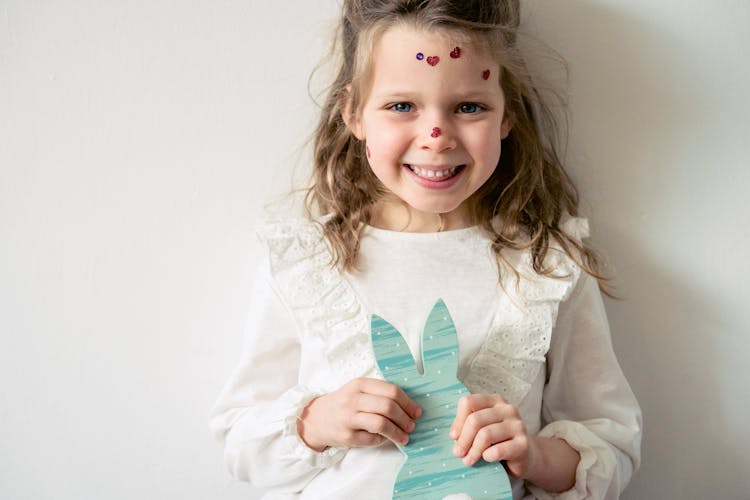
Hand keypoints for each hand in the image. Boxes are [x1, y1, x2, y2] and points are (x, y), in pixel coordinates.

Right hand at [297, 378, 421, 451]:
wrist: (315, 418)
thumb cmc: (343, 403)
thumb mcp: (357, 390)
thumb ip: (379, 394)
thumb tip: (408, 407)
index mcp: (360, 384)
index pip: (391, 390)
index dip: (408, 402)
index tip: (416, 411)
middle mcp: (353, 399)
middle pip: (388, 407)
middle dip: (405, 418)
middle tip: (412, 425)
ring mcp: (349, 418)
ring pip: (381, 424)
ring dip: (398, 432)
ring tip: (404, 437)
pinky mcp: (346, 436)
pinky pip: (372, 439)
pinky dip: (382, 440)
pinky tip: (384, 439)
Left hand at [449, 394, 537, 477]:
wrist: (526, 457)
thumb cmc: (499, 441)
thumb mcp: (482, 428)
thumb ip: (468, 425)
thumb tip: (454, 436)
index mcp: (494, 400)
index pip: (468, 402)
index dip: (457, 421)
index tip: (453, 437)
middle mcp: (507, 409)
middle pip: (475, 420)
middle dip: (463, 439)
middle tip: (458, 453)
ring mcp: (517, 425)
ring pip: (485, 435)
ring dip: (473, 450)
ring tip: (468, 460)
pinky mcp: (523, 443)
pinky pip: (498, 450)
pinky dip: (488, 456)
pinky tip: (487, 458)